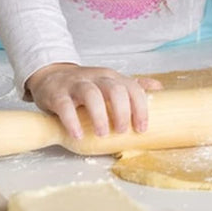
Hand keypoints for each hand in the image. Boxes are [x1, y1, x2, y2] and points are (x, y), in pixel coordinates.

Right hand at [25, 63, 162, 139]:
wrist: (52, 76)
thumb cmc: (86, 84)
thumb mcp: (111, 82)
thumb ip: (133, 86)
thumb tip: (160, 88)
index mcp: (112, 77)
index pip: (132, 88)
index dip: (140, 107)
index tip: (142, 128)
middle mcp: (97, 78)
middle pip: (114, 90)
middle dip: (122, 111)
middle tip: (122, 131)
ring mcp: (76, 84)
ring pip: (91, 95)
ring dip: (99, 115)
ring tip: (102, 134)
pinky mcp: (57, 94)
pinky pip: (65, 106)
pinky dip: (72, 121)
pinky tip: (78, 134)